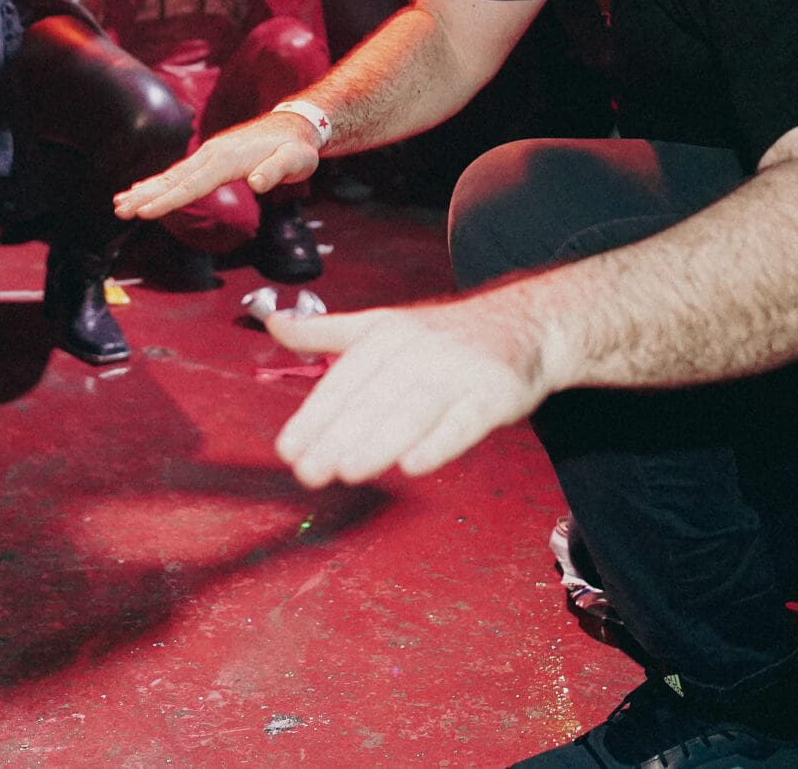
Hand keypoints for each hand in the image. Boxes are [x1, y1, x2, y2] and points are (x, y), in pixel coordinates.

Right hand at [116, 112, 318, 219]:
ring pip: (172, 175)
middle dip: (145, 195)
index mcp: (228, 159)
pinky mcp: (211, 157)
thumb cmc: (297, 148)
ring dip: (145, 189)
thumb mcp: (296, 160)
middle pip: (174, 178)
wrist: (296, 126)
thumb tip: (258, 182)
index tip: (145, 211)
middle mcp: (213, 154)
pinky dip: (159, 182)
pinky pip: (180, 173)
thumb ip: (277, 170)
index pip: (193, 184)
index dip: (168, 199)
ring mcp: (209, 154)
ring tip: (119, 201)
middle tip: (118, 208)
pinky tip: (143, 189)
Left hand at [263, 294, 553, 485]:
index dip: (314, 417)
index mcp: (386, 334)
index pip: (343, 381)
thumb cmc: (443, 334)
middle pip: (373, 398)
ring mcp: (459, 371)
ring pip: (413, 410)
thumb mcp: (381, 324)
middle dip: (337, 438)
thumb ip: (327, 331)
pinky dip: (439, 443)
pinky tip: (413, 466)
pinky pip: (464, 421)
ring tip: (348, 471)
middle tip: (308, 472)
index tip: (288, 450)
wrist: (523, 324)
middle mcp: (419, 349)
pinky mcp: (494, 393)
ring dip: (379, 441)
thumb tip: (273, 325)